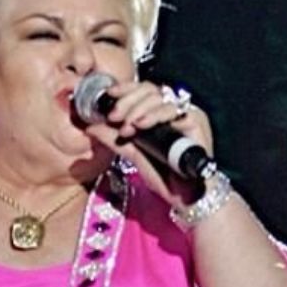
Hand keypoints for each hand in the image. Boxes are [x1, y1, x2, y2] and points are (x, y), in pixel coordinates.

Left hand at [78, 80, 212, 209]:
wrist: (184, 197)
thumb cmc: (164, 176)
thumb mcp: (132, 154)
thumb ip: (113, 139)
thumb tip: (90, 126)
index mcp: (159, 114)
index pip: (142, 91)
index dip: (125, 89)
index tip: (109, 95)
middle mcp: (173, 111)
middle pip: (150, 90)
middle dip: (128, 101)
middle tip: (114, 116)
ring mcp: (185, 114)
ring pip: (160, 97)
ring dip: (138, 109)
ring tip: (126, 127)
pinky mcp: (196, 121)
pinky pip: (174, 110)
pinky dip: (155, 115)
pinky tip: (141, 125)